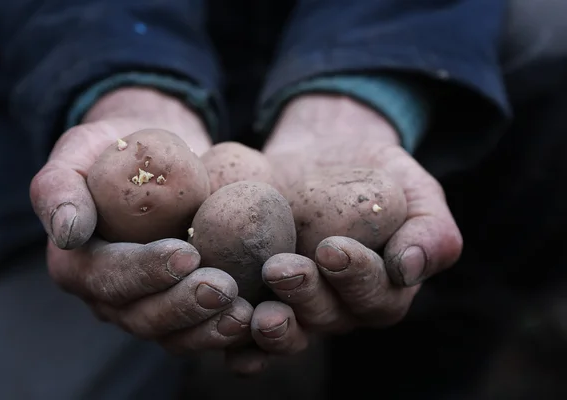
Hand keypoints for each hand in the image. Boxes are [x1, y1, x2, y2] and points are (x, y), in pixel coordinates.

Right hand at [30, 88, 251, 352]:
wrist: (155, 159)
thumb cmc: (114, 150)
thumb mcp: (78, 152)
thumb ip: (60, 188)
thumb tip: (68, 234)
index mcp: (77, 265)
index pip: (107, 277)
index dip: (145, 272)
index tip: (187, 254)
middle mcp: (108, 295)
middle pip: (141, 316)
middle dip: (183, 305)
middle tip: (224, 287)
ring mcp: (145, 305)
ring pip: (171, 334)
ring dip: (207, 328)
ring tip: (243, 312)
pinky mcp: (178, 306)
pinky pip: (197, 330)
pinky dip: (222, 329)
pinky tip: (252, 317)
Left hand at [245, 95, 462, 359]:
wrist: (322, 157)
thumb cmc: (375, 174)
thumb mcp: (415, 189)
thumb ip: (429, 228)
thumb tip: (409, 268)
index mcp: (380, 289)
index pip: (375, 297)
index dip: (355, 279)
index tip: (333, 249)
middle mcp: (338, 307)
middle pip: (326, 318)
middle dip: (305, 297)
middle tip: (282, 269)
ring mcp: (297, 306)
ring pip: (288, 333)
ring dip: (271, 328)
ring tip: (254, 308)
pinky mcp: (259, 297)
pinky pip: (248, 333)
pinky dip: (236, 340)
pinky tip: (223, 326)